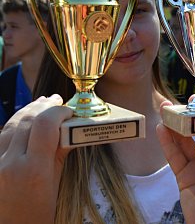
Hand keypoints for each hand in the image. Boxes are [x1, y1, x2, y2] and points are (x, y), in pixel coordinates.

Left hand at [0, 95, 72, 223]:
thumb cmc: (37, 214)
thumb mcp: (55, 185)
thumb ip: (60, 153)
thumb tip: (70, 130)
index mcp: (33, 170)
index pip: (45, 125)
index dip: (58, 112)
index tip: (68, 111)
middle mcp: (9, 164)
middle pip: (27, 121)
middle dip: (43, 106)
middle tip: (56, 100)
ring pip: (10, 124)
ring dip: (27, 111)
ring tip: (40, 104)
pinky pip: (0, 136)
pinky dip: (14, 124)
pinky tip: (23, 119)